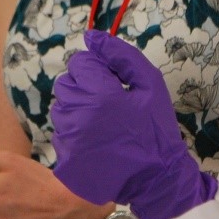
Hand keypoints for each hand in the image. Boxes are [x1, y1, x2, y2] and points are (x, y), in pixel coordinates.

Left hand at [50, 30, 215, 218]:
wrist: (154, 180)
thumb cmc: (156, 132)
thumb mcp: (151, 86)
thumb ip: (122, 57)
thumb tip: (93, 38)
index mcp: (99, 92)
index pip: (81, 61)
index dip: (99, 68)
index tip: (116, 83)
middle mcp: (77, 111)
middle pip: (68, 81)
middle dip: (86, 85)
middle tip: (111, 102)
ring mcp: (68, 134)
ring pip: (63, 103)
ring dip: (80, 105)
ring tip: (105, 121)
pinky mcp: (64, 152)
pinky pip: (62, 127)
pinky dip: (76, 127)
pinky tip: (97, 138)